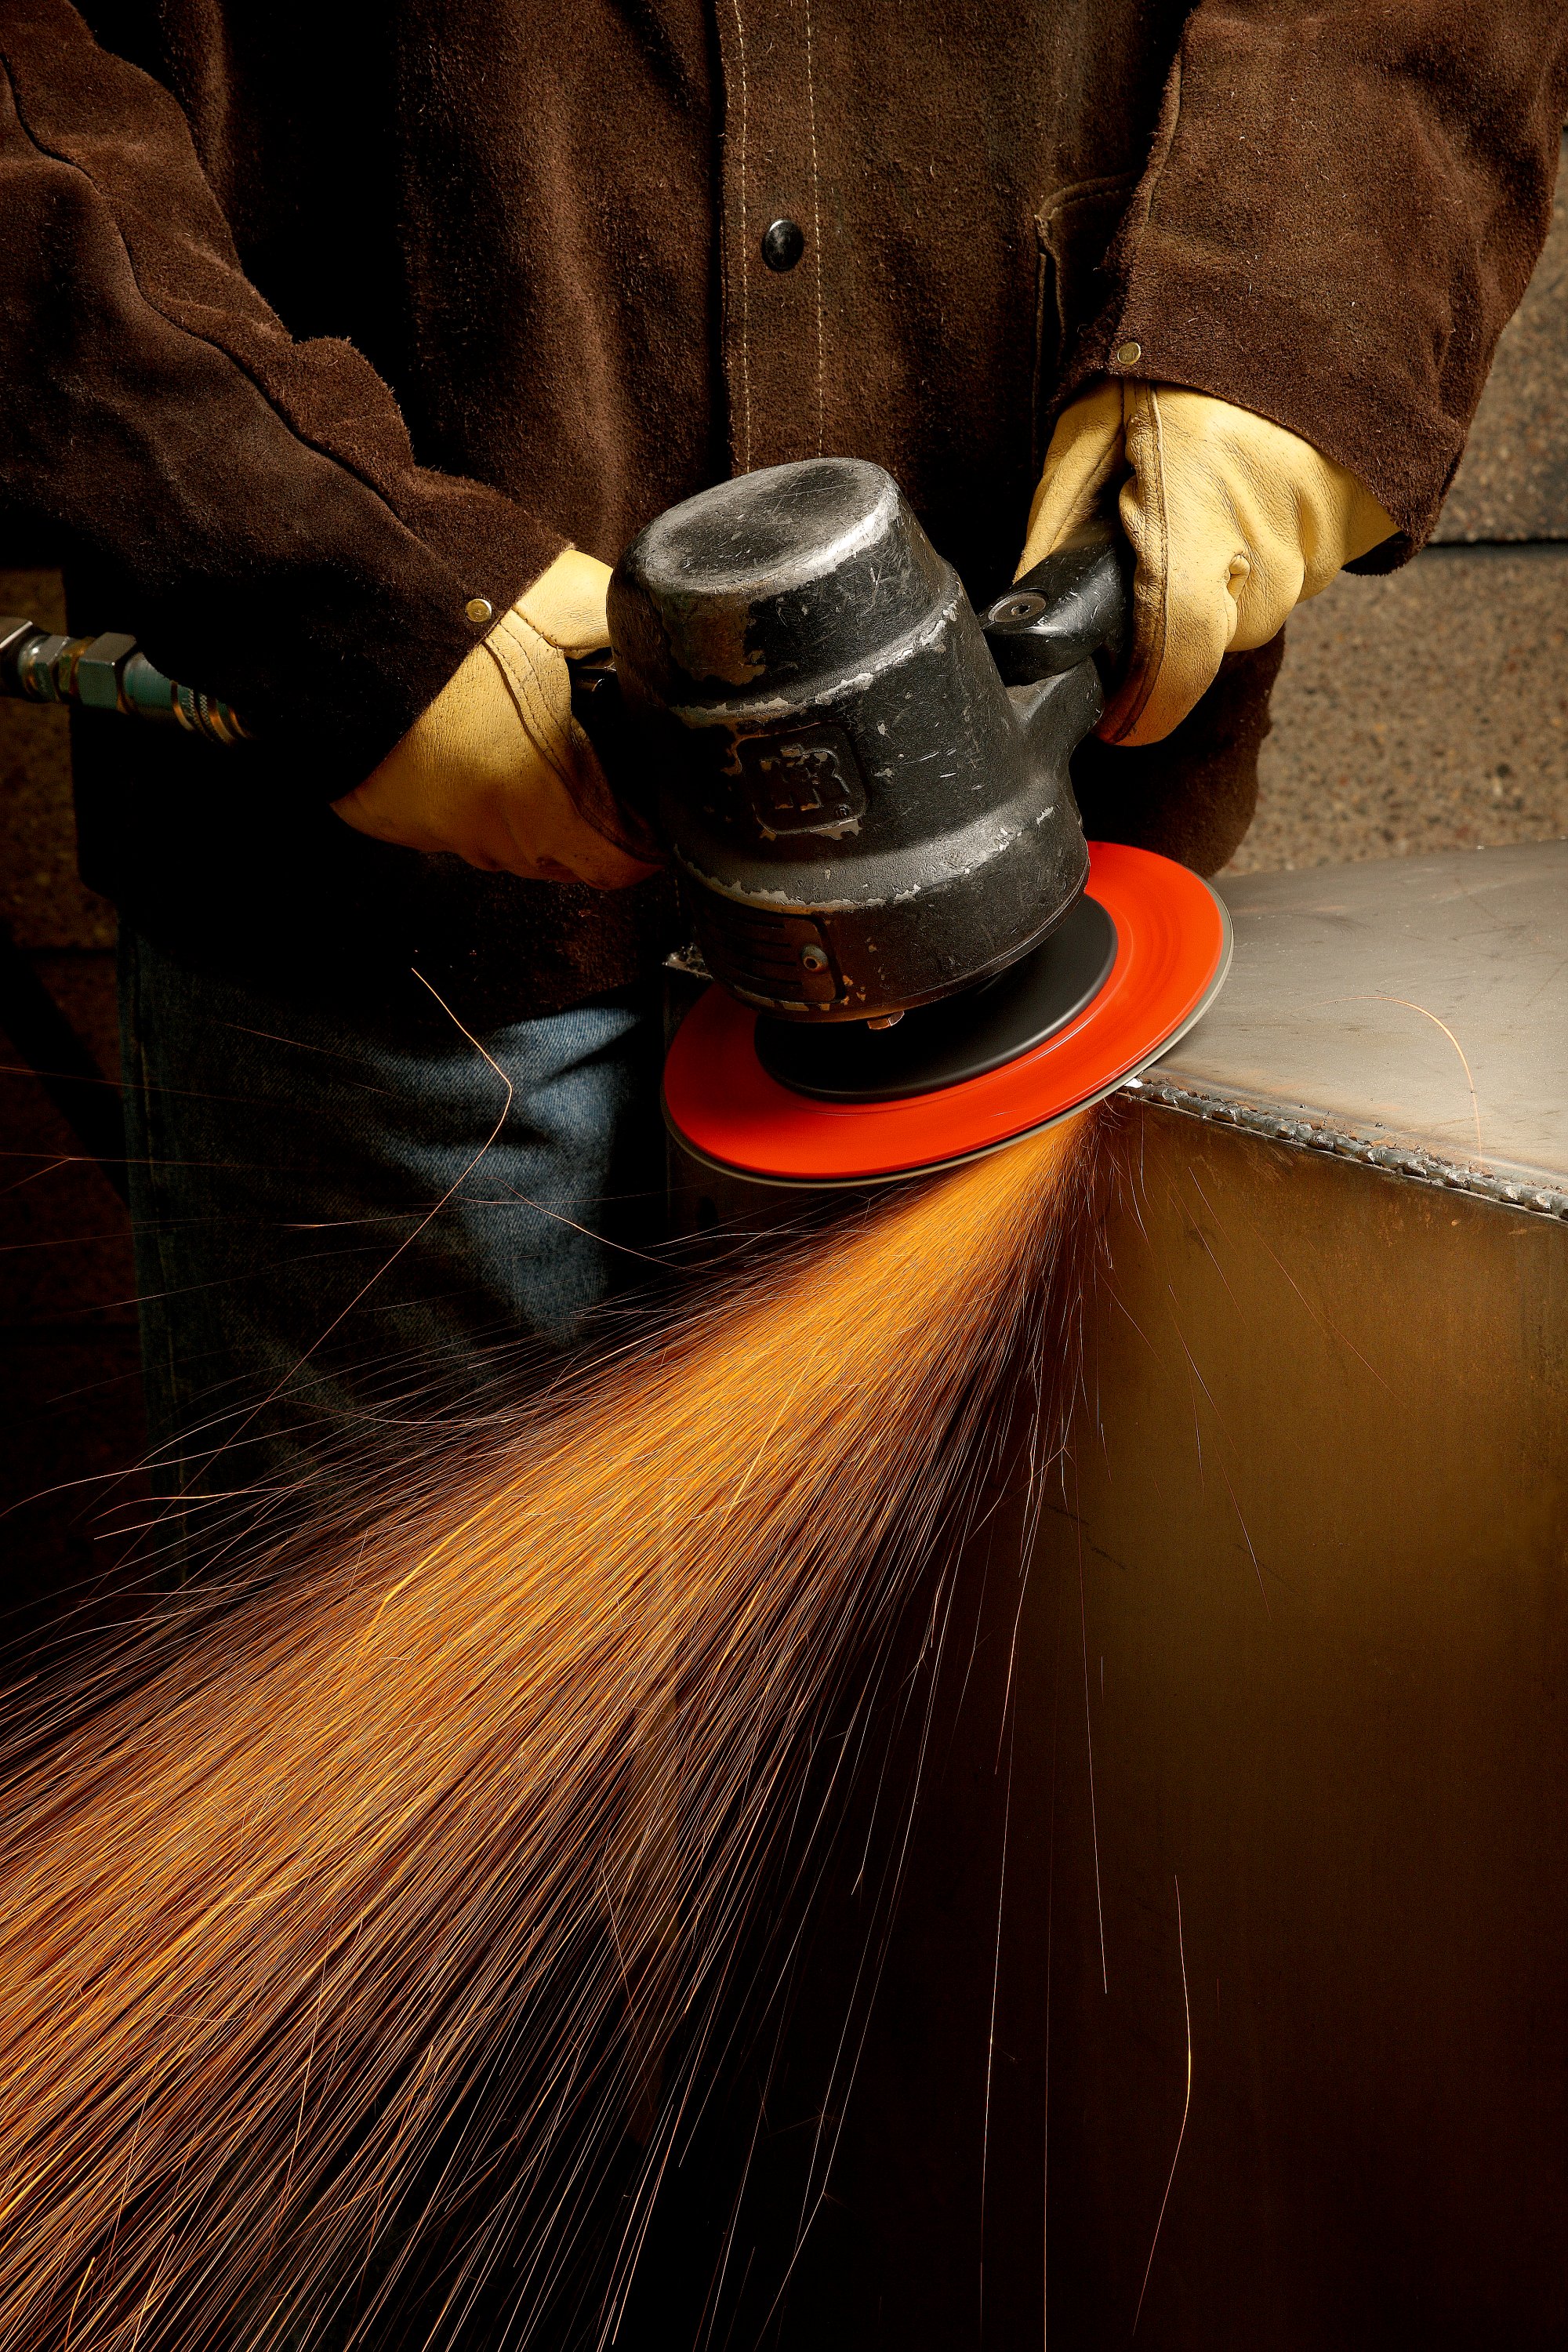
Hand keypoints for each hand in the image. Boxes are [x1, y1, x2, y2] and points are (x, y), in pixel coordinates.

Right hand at [333, 549, 657, 886]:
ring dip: (528, 800)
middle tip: (599, 752)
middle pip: (568, 855)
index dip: (650, 834)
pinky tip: (470, 731)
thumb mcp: (580, 602)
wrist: (339, 581)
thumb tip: (669, 655)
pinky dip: (470, 787)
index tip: (656, 801)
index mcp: (547, 802)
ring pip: (506, 838)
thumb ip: (633, 644)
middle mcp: (488, 833)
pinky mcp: (385, 813)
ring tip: (528, 730)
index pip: (626, 864)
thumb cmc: (460, 595)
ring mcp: (431, 828)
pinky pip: (451, 817)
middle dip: (593, 814)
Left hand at [1019, 382, 1395, 745]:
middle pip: (1225, 633)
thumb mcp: (1087, 432)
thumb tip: (1027, 618)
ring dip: (1232, 577)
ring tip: (1211, 497)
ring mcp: (1328, 523)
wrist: (1285, 289)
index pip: (1185, 645)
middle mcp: (1271, 523)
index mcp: (1197, 498)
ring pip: (1266, 605)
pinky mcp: (1363, 516)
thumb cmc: (1173, 354)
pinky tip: (1254, 491)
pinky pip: (1306, 570)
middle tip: (1164, 541)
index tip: (1124, 719)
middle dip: (1186, 614)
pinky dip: (1274, 550)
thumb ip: (1058, 529)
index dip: (1152, 700)